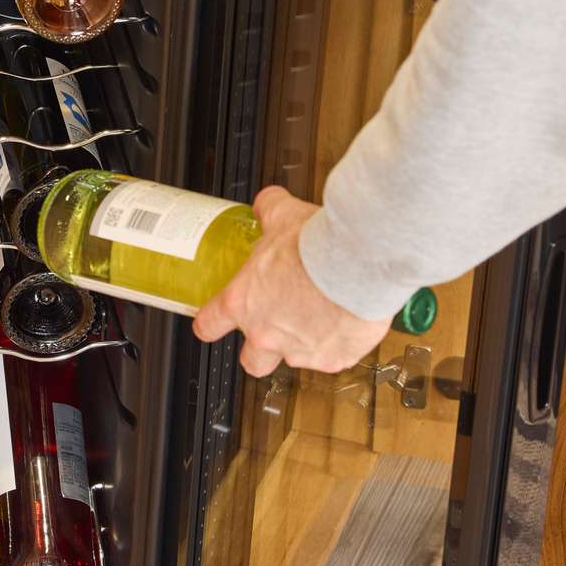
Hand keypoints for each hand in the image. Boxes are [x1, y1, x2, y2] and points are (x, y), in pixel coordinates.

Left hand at [192, 187, 390, 377]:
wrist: (357, 263)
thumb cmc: (317, 245)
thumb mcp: (283, 216)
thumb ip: (269, 210)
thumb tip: (266, 203)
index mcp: (243, 302)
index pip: (209, 324)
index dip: (209, 323)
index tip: (212, 322)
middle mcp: (266, 334)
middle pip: (252, 361)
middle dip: (259, 351)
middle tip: (274, 330)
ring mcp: (301, 351)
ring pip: (296, 359)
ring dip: (305, 343)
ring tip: (322, 318)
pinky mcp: (334, 358)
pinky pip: (334, 357)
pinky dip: (340, 343)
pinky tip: (347, 320)